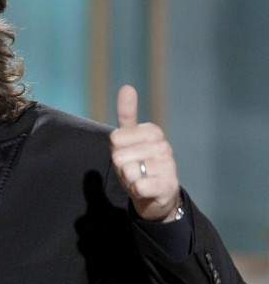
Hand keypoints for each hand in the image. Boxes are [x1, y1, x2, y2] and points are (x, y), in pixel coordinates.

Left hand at [109, 85, 180, 221]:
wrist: (155, 197)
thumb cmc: (138, 165)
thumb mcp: (128, 139)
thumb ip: (127, 114)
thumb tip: (127, 86)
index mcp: (153, 131)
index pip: (116, 138)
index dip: (116, 150)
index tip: (127, 154)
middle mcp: (163, 146)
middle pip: (118, 155)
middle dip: (120, 167)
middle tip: (133, 171)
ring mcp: (168, 166)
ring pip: (128, 171)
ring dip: (129, 179)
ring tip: (140, 179)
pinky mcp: (168, 186)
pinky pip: (140, 185)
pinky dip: (137, 190)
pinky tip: (146, 190)